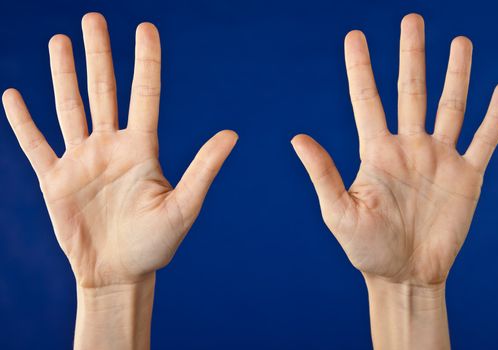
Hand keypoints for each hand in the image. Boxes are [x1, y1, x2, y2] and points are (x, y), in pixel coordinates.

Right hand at [2, 13, 237, 288]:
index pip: (144, 95)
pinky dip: (23, 122)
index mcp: (142, 149)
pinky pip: (35, 145)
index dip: (145, 62)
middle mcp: (112, 148)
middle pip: (104, 91)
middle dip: (99, 55)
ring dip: (63, 75)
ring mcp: (82, 161)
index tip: (146, 28)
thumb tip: (233, 133)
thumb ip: (204, 169)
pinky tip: (13, 95)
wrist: (119, 273)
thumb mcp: (184, 207)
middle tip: (93, 18)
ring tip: (60, 40)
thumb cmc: (155, 244)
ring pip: (70, 108)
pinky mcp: (55, 180)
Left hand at [292, 14, 497, 288]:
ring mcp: (439, 159)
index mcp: (376, 152)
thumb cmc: (365, 248)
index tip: (354, 35)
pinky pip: (484, 139)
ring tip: (459, 42)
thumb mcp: (338, 212)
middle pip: (411, 90)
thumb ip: (323, 173)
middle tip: (411, 20)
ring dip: (456, 74)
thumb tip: (296, 137)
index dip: (360, 67)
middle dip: (412, 55)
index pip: (366, 99)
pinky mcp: (467, 177)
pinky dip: (494, 115)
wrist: (403, 274)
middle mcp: (408, 147)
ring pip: (450, 106)